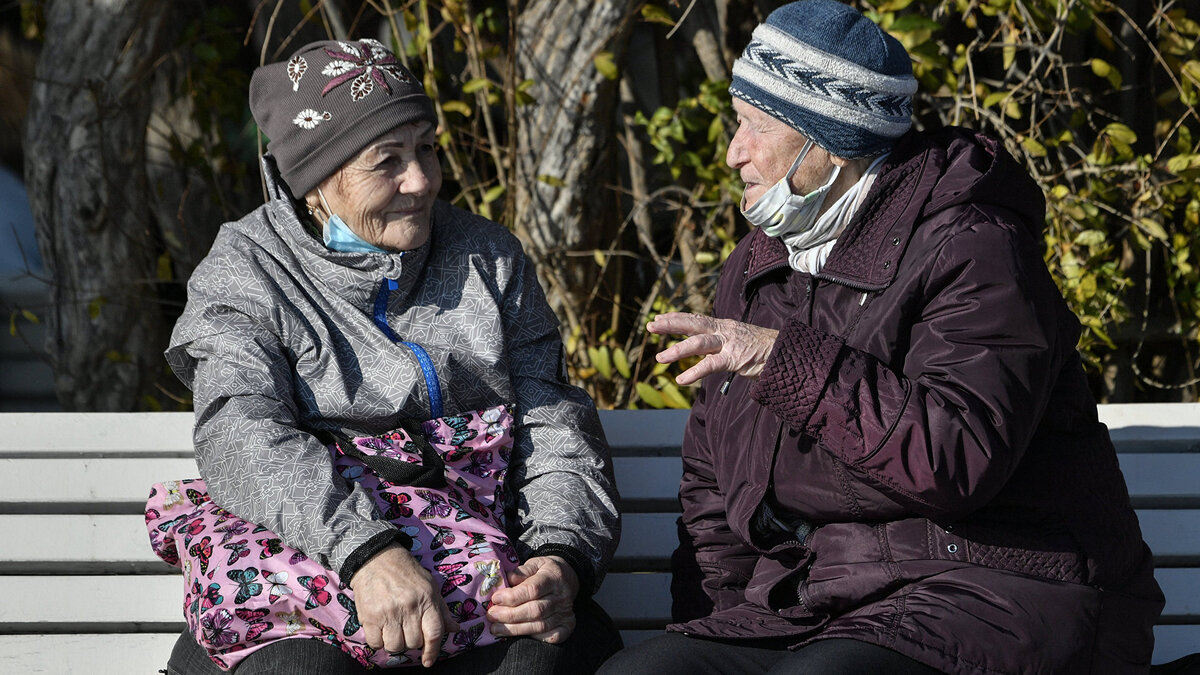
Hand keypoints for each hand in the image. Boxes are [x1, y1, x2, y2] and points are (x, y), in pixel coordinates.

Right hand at [349, 544, 457, 666]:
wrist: (376, 559)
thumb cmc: (407, 573)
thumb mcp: (430, 586)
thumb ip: (442, 610)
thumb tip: (456, 629)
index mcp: (427, 600)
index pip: (434, 633)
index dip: (433, 651)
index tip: (428, 661)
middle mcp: (409, 607)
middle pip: (414, 642)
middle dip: (411, 641)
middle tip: (406, 629)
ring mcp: (388, 612)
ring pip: (395, 646)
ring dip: (394, 643)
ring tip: (393, 629)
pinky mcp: (369, 616)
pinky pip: (376, 643)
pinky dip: (378, 641)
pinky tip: (380, 629)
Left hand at [486, 555, 578, 643]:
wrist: (568, 577)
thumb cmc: (544, 571)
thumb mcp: (534, 563)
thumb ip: (521, 572)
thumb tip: (507, 580)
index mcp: (553, 577)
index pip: (533, 589)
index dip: (512, 596)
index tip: (495, 599)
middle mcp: (561, 596)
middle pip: (535, 610)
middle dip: (510, 615)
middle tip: (491, 615)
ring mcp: (566, 612)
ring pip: (540, 626)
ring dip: (515, 629)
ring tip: (496, 628)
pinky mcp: (568, 624)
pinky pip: (552, 637)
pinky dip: (535, 638)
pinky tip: (519, 635)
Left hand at [647, 312, 778, 385]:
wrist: (788, 352)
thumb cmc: (764, 350)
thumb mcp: (739, 343)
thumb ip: (722, 346)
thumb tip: (706, 353)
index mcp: (724, 326)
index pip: (696, 319)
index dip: (677, 318)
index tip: (659, 318)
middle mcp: (724, 330)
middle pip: (693, 323)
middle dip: (670, 324)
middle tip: (650, 326)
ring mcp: (730, 343)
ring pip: (698, 343)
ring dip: (677, 350)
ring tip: (660, 357)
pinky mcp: (736, 358)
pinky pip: (711, 365)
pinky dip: (694, 372)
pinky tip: (681, 380)